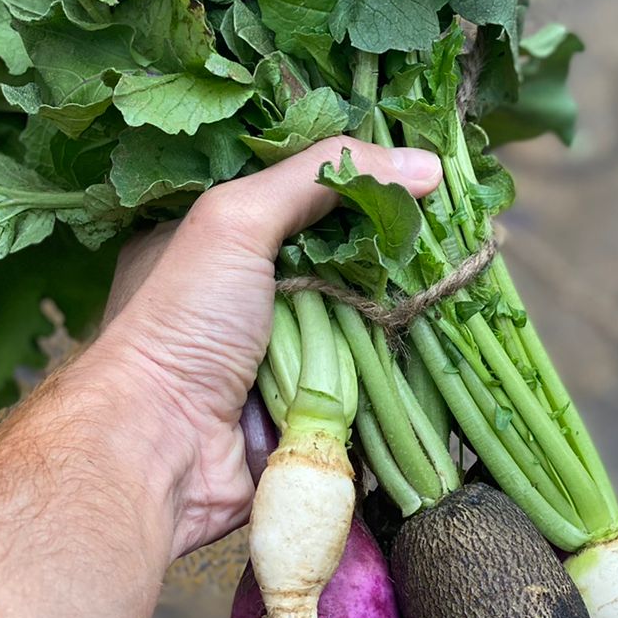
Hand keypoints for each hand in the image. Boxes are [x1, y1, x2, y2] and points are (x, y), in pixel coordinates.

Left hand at [80, 138, 441, 558]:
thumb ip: (320, 176)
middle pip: (336, 250)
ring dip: (400, 300)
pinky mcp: (304, 402)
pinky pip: (364, 371)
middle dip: (388, 240)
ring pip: (358, 311)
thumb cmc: (181, 323)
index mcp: (209, 236)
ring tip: (457, 268)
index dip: (353, 176)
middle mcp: (242, 290)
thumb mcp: (236, 220)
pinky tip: (439, 329)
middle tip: (452, 219)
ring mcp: (275, 349)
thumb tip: (425, 164)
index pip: (295, 188)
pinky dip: (396, 357)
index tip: (416, 165)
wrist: (160, 453)